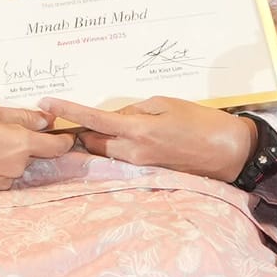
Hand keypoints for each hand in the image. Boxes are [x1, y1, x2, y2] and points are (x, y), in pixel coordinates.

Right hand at [0, 105, 62, 191]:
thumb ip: (22, 116)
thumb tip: (46, 120)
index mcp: (21, 145)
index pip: (58, 146)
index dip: (64, 138)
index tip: (62, 131)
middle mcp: (17, 167)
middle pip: (35, 153)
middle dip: (25, 141)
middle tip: (1, 127)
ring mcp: (4, 181)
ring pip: (17, 163)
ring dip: (8, 152)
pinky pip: (2, 174)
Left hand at [60, 97, 258, 182]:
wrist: (229, 152)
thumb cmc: (201, 122)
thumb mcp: (166, 104)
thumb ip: (134, 110)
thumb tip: (114, 117)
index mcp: (137, 131)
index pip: (92, 120)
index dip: (67, 111)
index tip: (47, 104)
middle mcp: (133, 153)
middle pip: (92, 142)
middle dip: (84, 129)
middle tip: (84, 114)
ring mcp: (139, 165)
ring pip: (105, 151)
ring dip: (100, 138)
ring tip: (108, 123)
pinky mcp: (147, 172)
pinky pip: (121, 157)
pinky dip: (116, 146)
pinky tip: (127, 136)